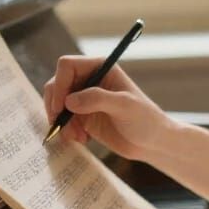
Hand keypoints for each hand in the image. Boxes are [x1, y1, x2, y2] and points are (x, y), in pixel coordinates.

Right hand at [42, 54, 171, 160]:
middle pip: (56, 84)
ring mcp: (85, 98)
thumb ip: (98, 99)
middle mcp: (90, 80)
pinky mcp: (82, 116)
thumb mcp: (125, 106)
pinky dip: (66, 130)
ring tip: (76, 137)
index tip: (62, 107)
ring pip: (56, 103)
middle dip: (56, 106)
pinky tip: (82, 139)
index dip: (60, 84)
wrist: (152, 142)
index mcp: (101, 67)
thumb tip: (69, 100)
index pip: (67, 66)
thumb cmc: (145, 120)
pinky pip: (62, 119)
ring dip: (61, 121)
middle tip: (63, 126)